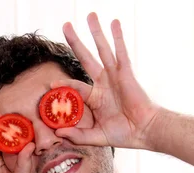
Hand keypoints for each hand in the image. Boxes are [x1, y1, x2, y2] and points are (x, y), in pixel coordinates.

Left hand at [53, 13, 161, 150]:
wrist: (143, 132)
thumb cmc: (123, 134)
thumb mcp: (95, 137)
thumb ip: (77, 135)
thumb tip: (58, 133)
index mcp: (95, 97)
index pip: (74, 86)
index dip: (63, 85)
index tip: (50, 84)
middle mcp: (103, 82)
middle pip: (85, 57)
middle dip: (75, 42)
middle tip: (65, 25)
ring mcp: (114, 76)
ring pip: (102, 49)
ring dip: (96, 32)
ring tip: (90, 15)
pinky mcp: (126, 73)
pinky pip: (120, 52)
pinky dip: (117, 37)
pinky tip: (114, 23)